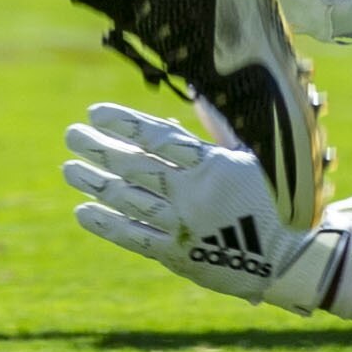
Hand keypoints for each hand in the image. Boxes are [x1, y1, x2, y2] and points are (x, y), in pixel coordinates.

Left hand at [61, 103, 341, 306]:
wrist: (284, 259)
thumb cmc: (264, 199)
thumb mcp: (248, 157)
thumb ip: (218, 127)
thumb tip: (195, 91)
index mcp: (211, 164)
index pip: (158, 137)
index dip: (124, 122)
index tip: (95, 112)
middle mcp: (193, 193)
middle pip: (135, 166)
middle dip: (100, 148)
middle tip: (71, 135)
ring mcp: (184, 226)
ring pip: (129, 199)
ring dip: (95, 183)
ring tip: (67, 168)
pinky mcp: (178, 256)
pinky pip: (136, 238)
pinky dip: (108, 225)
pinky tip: (83, 211)